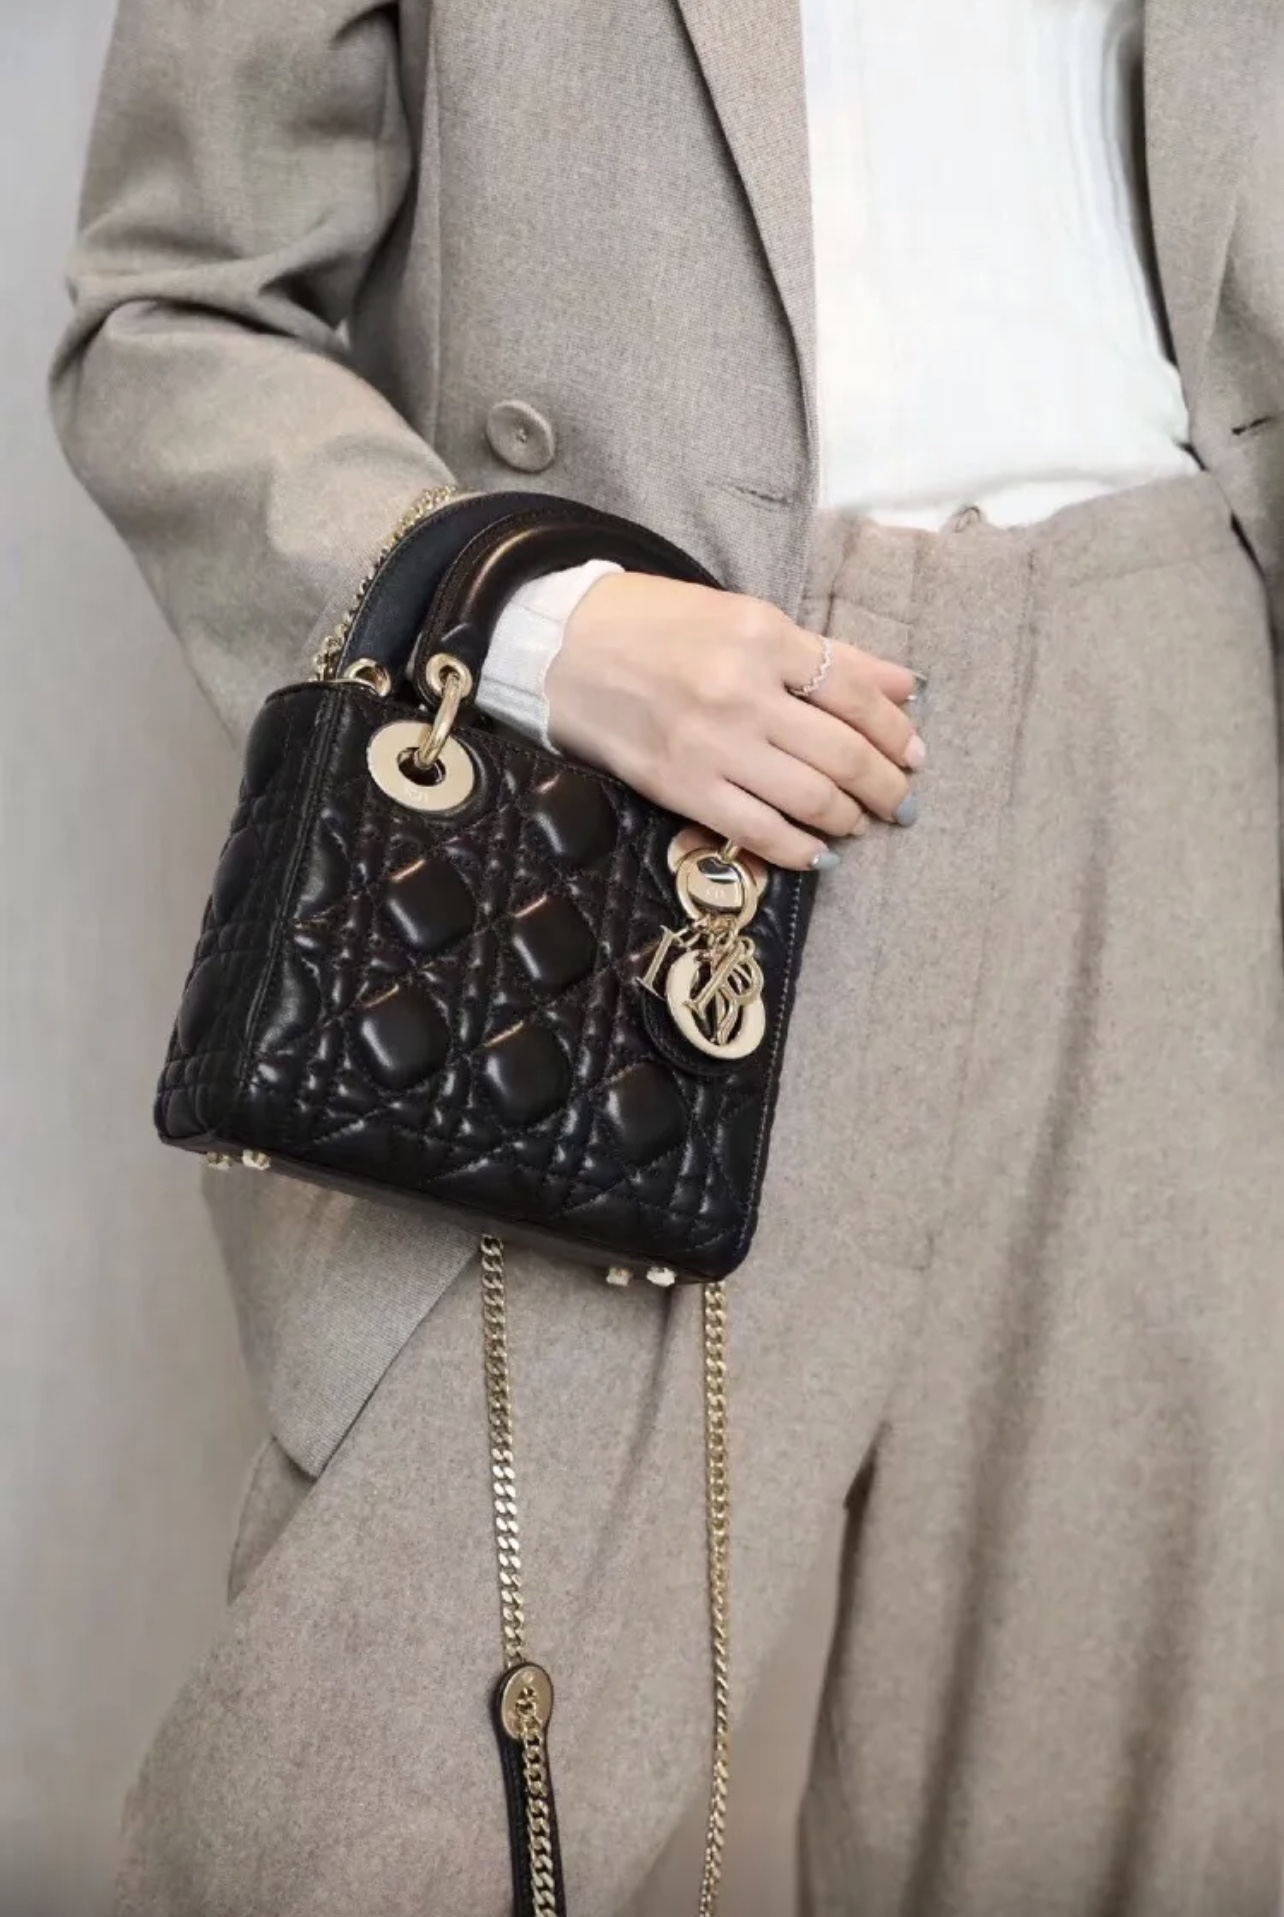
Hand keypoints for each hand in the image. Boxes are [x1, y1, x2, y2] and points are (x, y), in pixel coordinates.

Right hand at [545, 572, 923, 869]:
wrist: (565, 649)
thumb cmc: (657, 625)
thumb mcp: (745, 617)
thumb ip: (827, 655)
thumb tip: (904, 687)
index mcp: (764, 636)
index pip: (855, 693)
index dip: (895, 732)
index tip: (914, 755)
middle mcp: (743, 692)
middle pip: (842, 753)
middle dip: (885, 787)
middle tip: (900, 802)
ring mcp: (712, 745)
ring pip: (810, 798)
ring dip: (848, 818)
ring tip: (858, 822)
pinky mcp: (682, 787)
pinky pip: (758, 831)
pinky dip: (798, 849)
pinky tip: (815, 852)